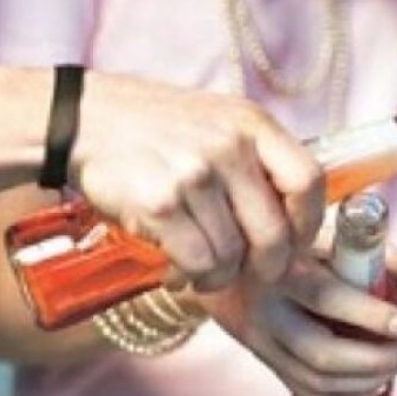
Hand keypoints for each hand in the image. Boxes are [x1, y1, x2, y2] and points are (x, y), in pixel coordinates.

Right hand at [72, 74, 323, 290]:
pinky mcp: (159, 203)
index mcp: (252, 124)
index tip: (295, 242)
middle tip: (249, 273)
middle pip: (273, 233)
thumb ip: (260, 161)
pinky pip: (194, 261)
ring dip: (218, 275)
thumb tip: (298, 224)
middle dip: (265, 268)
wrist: (88, 120)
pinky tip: (177, 268)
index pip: (308, 182)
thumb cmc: (161, 130)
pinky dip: (188, 275)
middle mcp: (228, 146)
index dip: (308, 223)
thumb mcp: (221, 123)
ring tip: (202, 267)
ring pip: (231, 256)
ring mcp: (194, 174)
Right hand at [195, 246, 396, 395]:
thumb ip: (374, 249)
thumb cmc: (283, 238)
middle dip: (377, 361)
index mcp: (281, 268)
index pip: (328, 298)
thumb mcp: (321, 232)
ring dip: (365, 383)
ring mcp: (260, 339)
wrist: (219, 256)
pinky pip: (301, 391)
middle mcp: (266, 308)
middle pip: (321, 353)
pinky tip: (369, 387)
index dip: (373, 317)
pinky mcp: (262, 357)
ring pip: (314, 380)